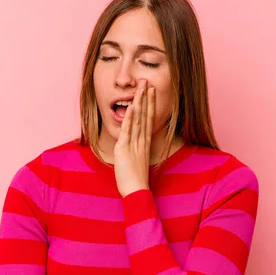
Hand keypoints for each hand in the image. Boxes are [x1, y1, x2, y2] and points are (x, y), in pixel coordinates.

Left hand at [114, 79, 155, 196]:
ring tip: (142, 87)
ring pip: (138, 119)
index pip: (148, 119)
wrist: (136, 191)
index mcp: (144, 143)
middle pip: (145, 115)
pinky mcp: (125, 148)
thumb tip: (132, 146)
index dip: (149, 104)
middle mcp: (142, 141)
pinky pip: (129, 130)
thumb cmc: (135, 180)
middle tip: (147, 82)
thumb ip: (135, 151)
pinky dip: (130, 117)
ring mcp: (134, 143)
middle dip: (146, 98)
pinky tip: (132, 105)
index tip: (150, 92)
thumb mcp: (136, 161)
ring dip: (139, 102)